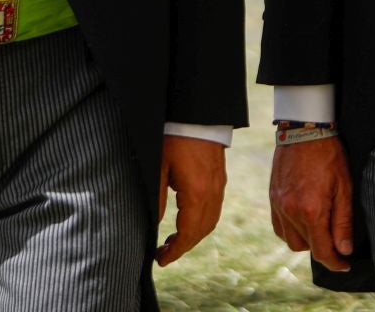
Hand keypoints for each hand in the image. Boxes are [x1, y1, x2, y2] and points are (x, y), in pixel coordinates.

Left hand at [156, 134, 226, 265]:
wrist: (197, 114)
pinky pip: (214, 210)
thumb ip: (158, 197)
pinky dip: (201, 222)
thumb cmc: (174, 138)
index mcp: (197, 194)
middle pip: (201, 232)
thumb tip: (155, 223)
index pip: (188, 233)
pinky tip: (188, 221)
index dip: (175, 250)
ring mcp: (219, 187)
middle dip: (183, 246)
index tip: (160, 259)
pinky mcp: (220, 180)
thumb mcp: (159, 167)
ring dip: (193, 236)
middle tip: (164, 253)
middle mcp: (213, 194)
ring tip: (173, 241)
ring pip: (210, 222)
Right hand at [270, 135, 353, 271]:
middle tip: (336, 241)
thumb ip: (343, 222)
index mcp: (311, 210)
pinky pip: (279, 227)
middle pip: (306, 248)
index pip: (322, 251)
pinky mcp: (272, 197)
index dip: (336, 263)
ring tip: (320, 228)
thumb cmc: (329, 157)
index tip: (345, 264)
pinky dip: (291, 230)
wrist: (304, 130)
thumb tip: (343, 250)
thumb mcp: (344, 188)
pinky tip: (304, 220)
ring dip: (306, 240)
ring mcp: (278, 205)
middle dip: (322, 249)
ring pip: (290, 240)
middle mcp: (290, 211)